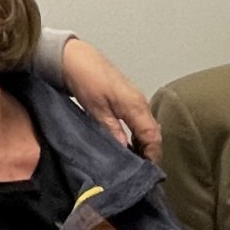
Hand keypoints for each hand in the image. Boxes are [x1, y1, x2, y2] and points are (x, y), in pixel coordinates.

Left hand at [60, 36, 160, 160]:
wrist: (75, 57)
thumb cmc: (85, 78)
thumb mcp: (96, 109)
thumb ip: (112, 131)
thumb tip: (125, 151)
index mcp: (135, 106)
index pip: (152, 137)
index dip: (152, 156)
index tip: (147, 173)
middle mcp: (140, 103)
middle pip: (153, 134)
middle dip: (150, 153)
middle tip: (141, 172)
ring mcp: (135, 100)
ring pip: (147, 128)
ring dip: (144, 145)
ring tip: (135, 162)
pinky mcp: (128, 99)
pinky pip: (140, 122)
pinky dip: (138, 136)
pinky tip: (129, 146)